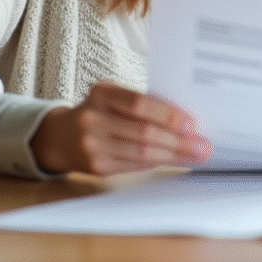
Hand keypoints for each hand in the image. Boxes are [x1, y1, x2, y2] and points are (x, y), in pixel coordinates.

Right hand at [29, 82, 211, 175]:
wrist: (59, 136)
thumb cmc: (98, 112)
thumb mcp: (112, 98)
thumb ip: (141, 104)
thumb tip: (185, 121)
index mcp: (101, 93)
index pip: (139, 103)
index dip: (168, 115)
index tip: (192, 124)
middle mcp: (93, 119)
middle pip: (144, 132)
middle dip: (178, 140)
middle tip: (202, 145)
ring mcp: (93, 145)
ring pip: (142, 152)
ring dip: (174, 155)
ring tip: (195, 155)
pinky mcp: (96, 167)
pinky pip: (135, 165)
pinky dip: (158, 162)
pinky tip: (173, 160)